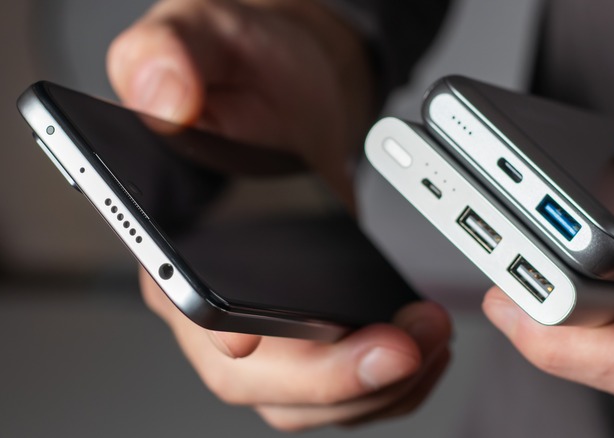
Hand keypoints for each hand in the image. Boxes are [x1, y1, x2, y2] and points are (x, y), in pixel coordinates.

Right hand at [110, 0, 450, 429]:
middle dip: (334, 375)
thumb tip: (162, 97)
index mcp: (171, 233)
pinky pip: (341, 379)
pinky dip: (388, 381)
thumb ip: (169, 56)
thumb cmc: (243, 70)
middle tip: (404, 344)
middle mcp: (210, 291)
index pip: (184, 302)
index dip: (220, 333)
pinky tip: (425, 346)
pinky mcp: (312, 317)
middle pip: (254, 376)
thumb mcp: (203, 36)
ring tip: (431, 340)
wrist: (289, 87)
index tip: (261, 338)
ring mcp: (265, 315)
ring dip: (373, 386)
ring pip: (305, 394)